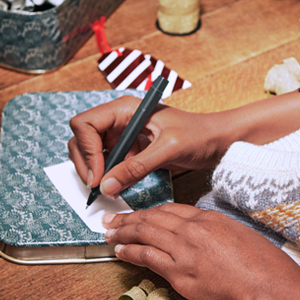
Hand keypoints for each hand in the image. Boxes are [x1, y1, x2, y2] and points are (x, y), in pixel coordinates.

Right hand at [68, 90, 299, 196]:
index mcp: (125, 108)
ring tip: (108, 190)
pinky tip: (117, 188)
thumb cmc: (198, 135)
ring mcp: (122, 135)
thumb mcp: (168, 150)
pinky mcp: (129, 150)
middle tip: (98, 188)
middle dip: (86, 163)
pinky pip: (107, 163)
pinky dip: (106, 177)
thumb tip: (105, 186)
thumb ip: (136, 167)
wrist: (217, 141)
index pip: (85, 124)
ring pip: (91, 152)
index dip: (86, 150)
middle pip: (82, 138)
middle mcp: (119, 119)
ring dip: (94, 172)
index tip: (98, 176)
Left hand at [103, 203, 299, 299]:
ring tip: (109, 233)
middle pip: (154, 217)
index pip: (173, 209)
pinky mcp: (181, 273)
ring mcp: (186, 250)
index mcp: (211, 219)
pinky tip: (120, 251)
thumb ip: (219, 235)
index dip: (152, 211)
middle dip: (130, 218)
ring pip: (145, 233)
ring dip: (124, 232)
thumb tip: (208, 241)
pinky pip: (148, 257)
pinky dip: (130, 252)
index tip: (141, 213)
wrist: (271, 288)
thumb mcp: (242, 238)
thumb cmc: (266, 268)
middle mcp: (195, 229)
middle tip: (113, 219)